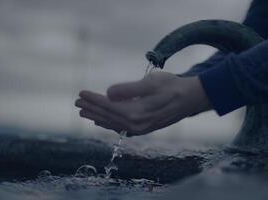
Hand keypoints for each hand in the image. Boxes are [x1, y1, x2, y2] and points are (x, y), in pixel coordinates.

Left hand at [75, 72, 210, 136]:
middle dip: (91, 108)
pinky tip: (102, 121)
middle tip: (76, 102)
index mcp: (137, 113)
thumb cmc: (172, 87)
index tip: (81, 93)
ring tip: (84, 112)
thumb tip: (108, 94)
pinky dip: (109, 123)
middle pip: (108, 116)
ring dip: (97, 116)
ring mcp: (141, 128)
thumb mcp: (150, 82)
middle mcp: (137, 124)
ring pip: (113, 123)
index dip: (93, 99)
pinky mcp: (145, 128)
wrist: (191, 99)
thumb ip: (128, 89)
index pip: (108, 106)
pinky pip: (121, 127)